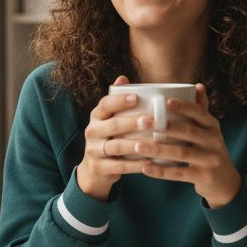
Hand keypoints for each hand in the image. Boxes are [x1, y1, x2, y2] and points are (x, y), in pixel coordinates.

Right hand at [76, 75, 151, 200]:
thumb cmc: (112, 137)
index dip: (120, 101)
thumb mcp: (111, 119)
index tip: (136, 98)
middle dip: (132, 122)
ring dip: (136, 145)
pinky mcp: (98, 167)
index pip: (105, 104)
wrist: (95, 169)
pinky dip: (135, 165)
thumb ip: (118, 101)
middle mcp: (92, 131)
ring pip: (116, 146)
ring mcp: (93, 150)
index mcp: (97, 116)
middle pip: (112, 125)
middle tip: (152, 120)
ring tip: (154, 142)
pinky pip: (118, 166)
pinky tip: (150, 162)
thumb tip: (123, 77)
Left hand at [128, 83, 242, 208]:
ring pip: (182, 153)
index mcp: (213, 126)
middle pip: (189, 132)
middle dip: (165, 126)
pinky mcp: (203, 177)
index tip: (165, 101)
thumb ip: (201, 110)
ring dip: (159, 149)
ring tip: (138, 145)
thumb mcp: (209, 130)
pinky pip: (179, 173)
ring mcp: (210, 160)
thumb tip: (198, 85)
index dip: (183, 107)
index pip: (199, 113)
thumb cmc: (210, 150)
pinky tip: (144, 168)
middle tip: (142, 122)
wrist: (225, 181)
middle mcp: (214, 141)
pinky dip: (161, 171)